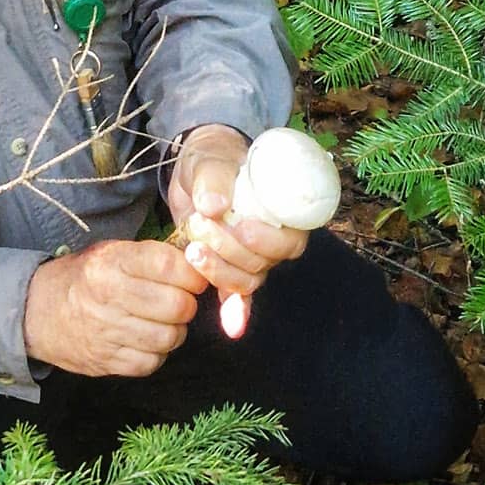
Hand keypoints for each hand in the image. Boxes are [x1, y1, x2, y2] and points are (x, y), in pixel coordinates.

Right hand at [24, 239, 206, 376]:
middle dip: (186, 303)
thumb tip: (198, 263)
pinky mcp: (107, 361)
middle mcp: (110, 297)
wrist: (37, 311)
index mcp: (112, 263)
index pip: (171, 266)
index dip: (192, 273)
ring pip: (170, 337)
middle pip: (178, 306)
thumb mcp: (111, 252)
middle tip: (179, 299)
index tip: (192, 277)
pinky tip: (147, 339)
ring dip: (175, 330)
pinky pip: (152, 362)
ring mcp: (108, 332)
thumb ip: (151, 256)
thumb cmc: (85, 277)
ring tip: (163, 320)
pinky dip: (156, 353)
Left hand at [165, 124, 309, 311]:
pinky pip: (238, 296)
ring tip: (192, 248)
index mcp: (283, 212)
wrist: (196, 169)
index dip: (271, 242)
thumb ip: (214, 178)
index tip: (243, 228)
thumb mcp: (212, 158)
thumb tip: (214, 206)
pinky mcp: (228, 266)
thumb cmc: (213, 157)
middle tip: (201, 224)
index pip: (292, 241)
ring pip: (246, 280)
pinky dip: (236, 312)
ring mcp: (251, 256)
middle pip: (262, 263)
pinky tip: (232, 327)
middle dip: (230, 250)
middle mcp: (272, 239)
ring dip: (219, 270)